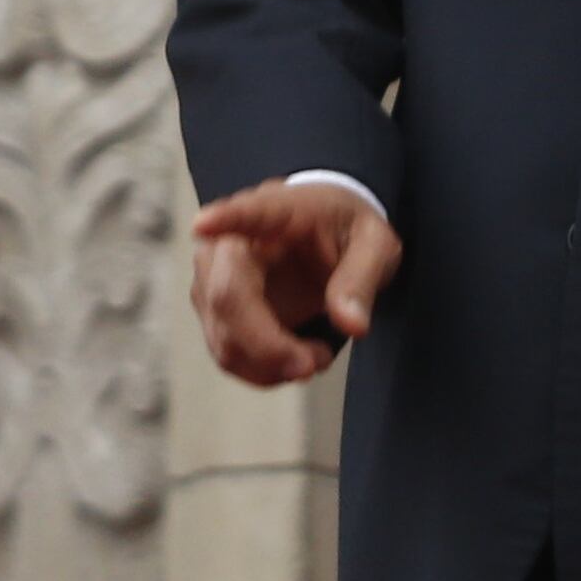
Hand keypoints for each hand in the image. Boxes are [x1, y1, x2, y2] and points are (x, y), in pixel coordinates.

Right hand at [188, 180, 401, 386]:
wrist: (326, 236)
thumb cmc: (346, 232)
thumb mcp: (375, 246)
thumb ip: (362, 280)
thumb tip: (352, 325)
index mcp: (277, 209)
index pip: (247, 212)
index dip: (224, 218)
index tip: (205, 224)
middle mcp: (230, 240)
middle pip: (227, 296)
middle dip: (267, 345)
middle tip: (314, 364)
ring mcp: (213, 278)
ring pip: (223, 336)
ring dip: (269, 365)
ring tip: (316, 358)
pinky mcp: (213, 312)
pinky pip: (227, 352)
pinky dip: (262, 370)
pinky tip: (294, 361)